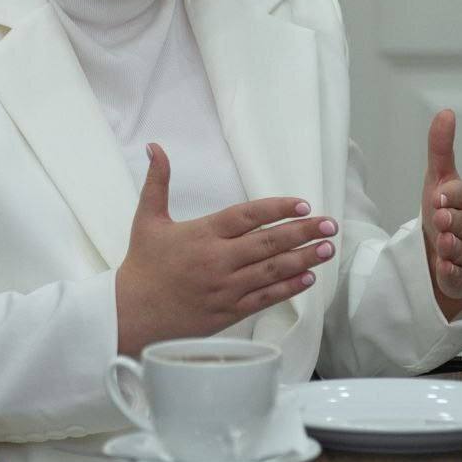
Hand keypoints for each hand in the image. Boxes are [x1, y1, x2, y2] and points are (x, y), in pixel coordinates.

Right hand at [115, 143, 338, 354]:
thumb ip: (157, 181)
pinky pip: (265, 298)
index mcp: (202, 234)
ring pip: (272, 270)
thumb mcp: (147, 219)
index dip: (277, 209)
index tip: (302, 203)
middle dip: (303, 232)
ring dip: (304, 258)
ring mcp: (225, 288)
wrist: (132, 314)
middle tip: (329, 225)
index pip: (247, 216)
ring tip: (327, 248)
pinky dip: (288, 288)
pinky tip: (308, 277)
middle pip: (268, 242)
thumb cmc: (143, 265)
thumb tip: (155, 147)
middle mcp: (218, 260)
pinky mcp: (229, 312)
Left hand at [421, 109, 461, 316]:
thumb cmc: (444, 210)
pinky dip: (451, 273)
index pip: (460, 194)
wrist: (449, 250)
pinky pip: (458, 275)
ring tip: (443, 244)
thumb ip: (440, 148)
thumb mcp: (438, 179)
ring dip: (452, 247)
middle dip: (453, 221)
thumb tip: (445, 112)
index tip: (439, 195)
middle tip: (441, 218)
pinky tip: (443, 269)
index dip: (451, 195)